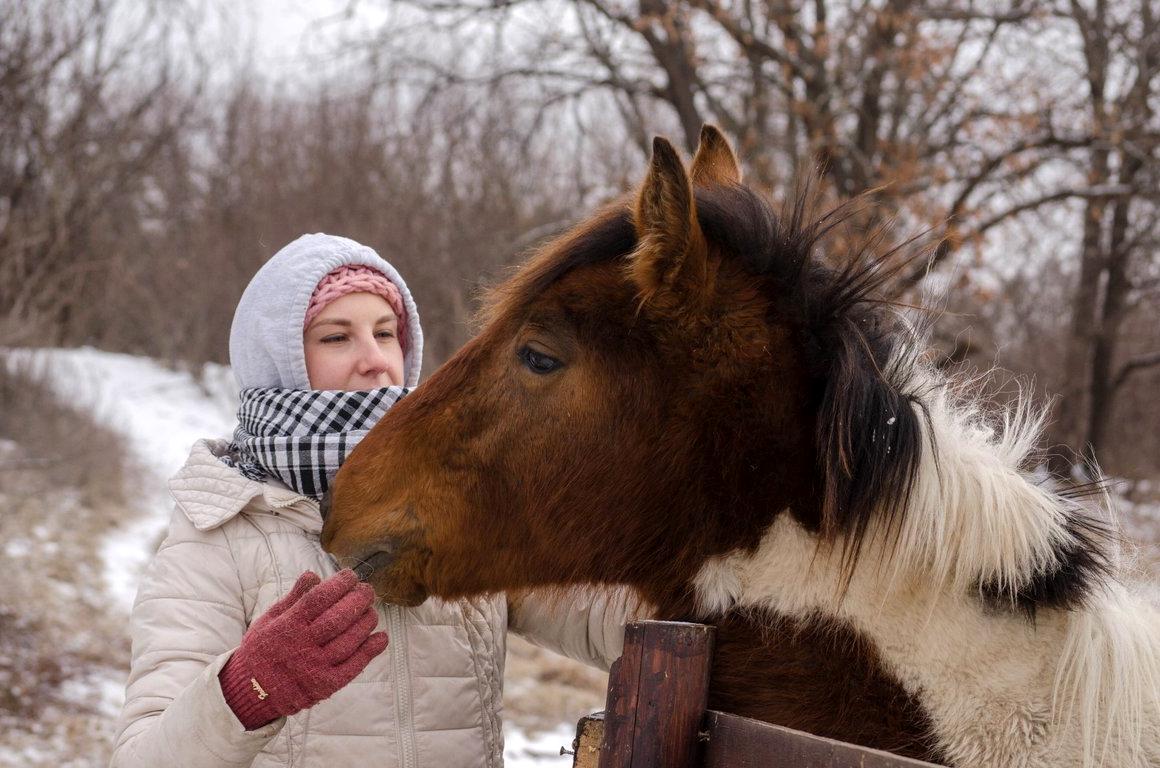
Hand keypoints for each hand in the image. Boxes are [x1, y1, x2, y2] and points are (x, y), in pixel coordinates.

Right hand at [218, 569, 388, 728]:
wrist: (251, 691)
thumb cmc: (263, 649)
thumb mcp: (270, 619)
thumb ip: (294, 598)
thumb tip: (314, 574)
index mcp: (287, 627)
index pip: (317, 599)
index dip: (338, 584)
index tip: (350, 576)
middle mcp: (301, 647)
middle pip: (337, 619)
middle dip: (358, 600)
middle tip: (367, 590)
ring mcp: (314, 668)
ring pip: (348, 641)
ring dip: (365, 622)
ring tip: (371, 611)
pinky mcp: (325, 686)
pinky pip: (353, 667)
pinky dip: (370, 651)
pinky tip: (380, 638)